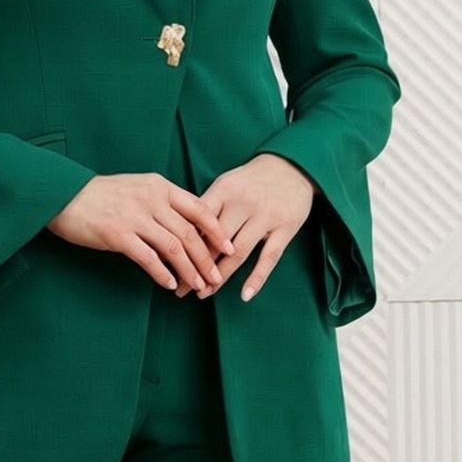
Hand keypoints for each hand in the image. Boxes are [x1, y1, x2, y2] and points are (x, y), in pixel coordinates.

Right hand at [46, 172, 234, 293]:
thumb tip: (187, 223)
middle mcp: (151, 199)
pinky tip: (170, 285)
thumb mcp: (138, 188)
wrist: (64, 195)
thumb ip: (162, 201)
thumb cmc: (102, 196)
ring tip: (198, 286)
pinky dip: (162, 273)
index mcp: (159, 186)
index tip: (229, 248)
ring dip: (189, 270)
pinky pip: (148, 258)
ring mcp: (135, 216)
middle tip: (216, 278)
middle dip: (207, 258)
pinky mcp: (118, 234)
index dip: (216, 230)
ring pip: (173, 247)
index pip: (198, 208)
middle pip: (189, 232)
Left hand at [191, 152, 317, 301]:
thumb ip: (207, 208)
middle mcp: (244, 203)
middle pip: (215, 242)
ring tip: (204, 293)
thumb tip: (180, 236)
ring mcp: (266, 216)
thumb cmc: (251, 180)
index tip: (169, 266)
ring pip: (238, 253)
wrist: (292, 165)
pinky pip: (269, 258)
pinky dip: (257, 278)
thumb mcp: (227, 185)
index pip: (198, 223)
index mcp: (224, 190)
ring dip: (220, 277)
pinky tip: (244, 295)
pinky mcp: (286, 228)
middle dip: (196, 268)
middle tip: (181, 289)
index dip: (183, 247)